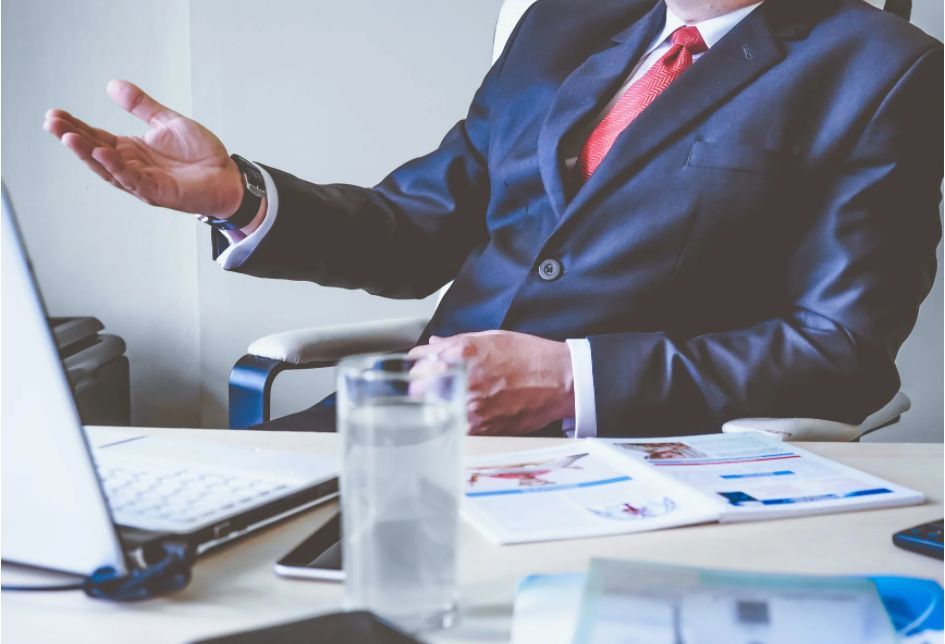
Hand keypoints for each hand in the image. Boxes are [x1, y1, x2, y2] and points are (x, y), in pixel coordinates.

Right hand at [43, 80, 243, 217]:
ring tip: (68, 137)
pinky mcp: (157, 192)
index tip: (55, 114)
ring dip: (87, 153)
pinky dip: (117, 167)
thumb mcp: (168, 122)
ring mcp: (143, 181)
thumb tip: (113, 85)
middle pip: (96, 152)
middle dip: (73, 138)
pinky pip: (133, 180)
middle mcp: (132, 166)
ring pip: (108, 168)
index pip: (97, 136)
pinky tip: (103, 153)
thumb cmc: (201, 155)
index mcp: (132, 150)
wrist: (228, 176)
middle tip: (52, 123)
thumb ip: (142, 106)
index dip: (76, 126)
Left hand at [408, 330, 574, 435]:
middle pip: (418, 389)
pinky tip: (463, 413)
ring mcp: (472, 407)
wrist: (560, 380)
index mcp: (463, 354)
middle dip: (419, 386)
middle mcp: (464, 381)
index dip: (416, 364)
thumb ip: (457, 342)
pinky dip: (453, 421)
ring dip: (434, 406)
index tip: (417, 366)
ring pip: (433, 412)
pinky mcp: (482, 428)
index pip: (420, 361)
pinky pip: (454, 427)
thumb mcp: (492, 338)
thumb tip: (435, 345)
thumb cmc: (531, 357)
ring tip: (446, 400)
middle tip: (426, 385)